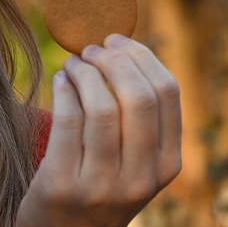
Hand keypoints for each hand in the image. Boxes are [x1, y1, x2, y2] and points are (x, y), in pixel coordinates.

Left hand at [16, 35, 181, 226]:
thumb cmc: (100, 186)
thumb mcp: (136, 163)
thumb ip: (139, 119)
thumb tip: (123, 49)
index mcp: (167, 164)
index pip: (167, 93)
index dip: (141, 57)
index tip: (116, 40)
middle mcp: (141, 177)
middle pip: (138, 97)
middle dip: (112, 60)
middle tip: (90, 49)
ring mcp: (103, 185)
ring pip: (101, 107)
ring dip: (83, 72)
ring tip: (72, 64)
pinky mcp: (63, 185)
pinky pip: (67, 122)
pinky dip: (64, 90)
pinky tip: (59, 80)